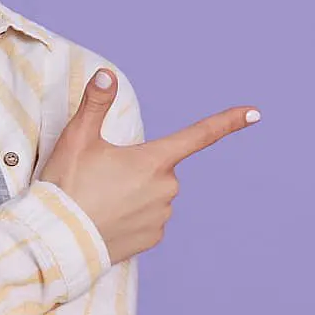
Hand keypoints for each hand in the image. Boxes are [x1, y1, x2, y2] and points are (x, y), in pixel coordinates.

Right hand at [38, 70, 258, 264]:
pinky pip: (148, 220)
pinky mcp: (152, 239)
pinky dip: (132, 217)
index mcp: (154, 160)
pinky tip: (107, 218)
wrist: (59, 240)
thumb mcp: (77, 139)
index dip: (228, 122)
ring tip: (99, 200)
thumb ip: (96, 103)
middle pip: (160, 167)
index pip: (199, 135)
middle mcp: (166, 188)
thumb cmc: (68, 186)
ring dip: (134, 193)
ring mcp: (161, 216)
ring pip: (154, 194)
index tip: (254, 112)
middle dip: (138, 167)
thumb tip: (106, 73)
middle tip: (101, 175)